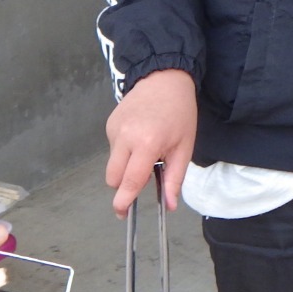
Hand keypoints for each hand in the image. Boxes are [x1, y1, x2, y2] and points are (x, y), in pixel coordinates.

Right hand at [104, 68, 197, 215]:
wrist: (164, 78)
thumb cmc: (180, 113)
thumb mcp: (184, 147)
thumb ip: (174, 178)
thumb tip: (169, 205)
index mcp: (146, 144)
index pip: (130, 180)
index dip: (124, 200)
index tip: (121, 213)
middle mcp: (124, 137)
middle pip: (113, 177)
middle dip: (123, 185)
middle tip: (141, 181)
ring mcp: (113, 129)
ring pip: (112, 163)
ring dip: (125, 166)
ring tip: (146, 149)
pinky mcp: (108, 123)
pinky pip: (112, 148)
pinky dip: (123, 151)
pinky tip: (138, 136)